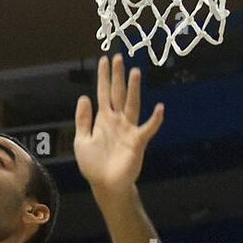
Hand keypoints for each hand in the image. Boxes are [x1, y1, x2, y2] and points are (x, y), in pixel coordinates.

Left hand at [74, 55, 163, 192]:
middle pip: (118, 93)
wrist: (105, 185)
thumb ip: (83, 119)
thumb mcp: (82, 140)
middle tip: (119, 57)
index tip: (104, 59)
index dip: (103, 77)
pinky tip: (160, 108)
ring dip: (134, 89)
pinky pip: (147, 129)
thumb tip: (84, 96)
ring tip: (135, 72)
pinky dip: (154, 120)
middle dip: (118, 76)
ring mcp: (128, 130)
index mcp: (103, 119)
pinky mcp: (137, 142)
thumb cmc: (94, 164)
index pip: (103, 92)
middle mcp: (117, 120)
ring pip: (132, 105)